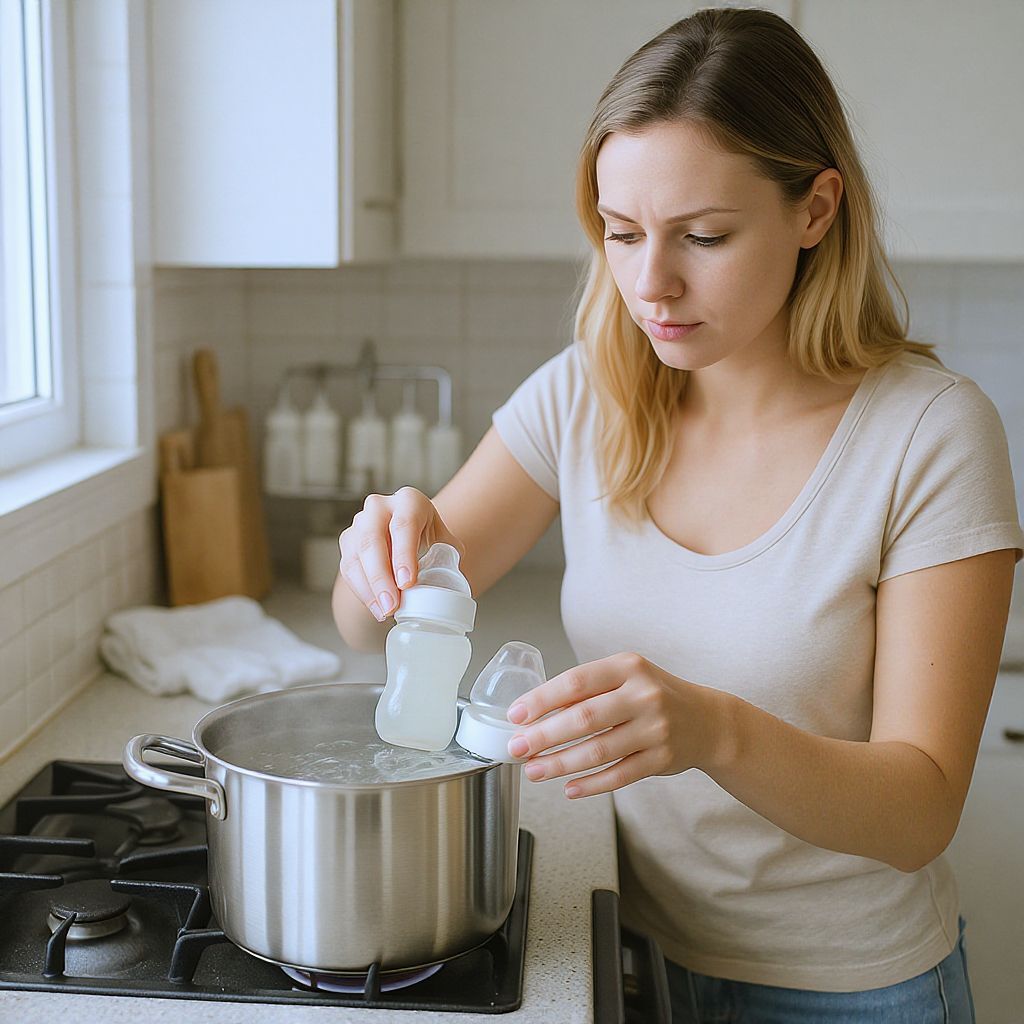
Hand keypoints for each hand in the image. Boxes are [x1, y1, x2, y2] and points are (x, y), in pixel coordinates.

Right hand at [337, 487, 463, 621]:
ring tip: (385, 612)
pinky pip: (349, 569)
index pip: (403, 525)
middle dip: (381, 577)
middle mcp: (379, 507)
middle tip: (392, 605)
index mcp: (409, 501)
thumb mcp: (444, 543)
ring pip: (356, 556)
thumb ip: (449, 561)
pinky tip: (376, 608)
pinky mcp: (348, 542)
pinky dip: (362, 592)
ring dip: (369, 588)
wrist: (407, 535)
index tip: (407, 583)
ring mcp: (359, 523)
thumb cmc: (429, 538)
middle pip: (372, 540)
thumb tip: (452, 590)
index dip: (404, 554)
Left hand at [505, 652, 723, 798]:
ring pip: (598, 751)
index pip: (576, 681)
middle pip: (584, 718)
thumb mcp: (626, 678)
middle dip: (544, 736)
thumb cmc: (656, 695)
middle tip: (518, 748)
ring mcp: (656, 728)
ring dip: (561, 764)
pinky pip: (619, 775)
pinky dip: (591, 784)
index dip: (542, 700)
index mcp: (628, 667)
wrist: (708, 721)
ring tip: (535, 770)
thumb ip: (588, 691)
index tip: (516, 715)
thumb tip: (536, 713)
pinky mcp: (662, 759)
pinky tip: (570, 788)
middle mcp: (644, 695)